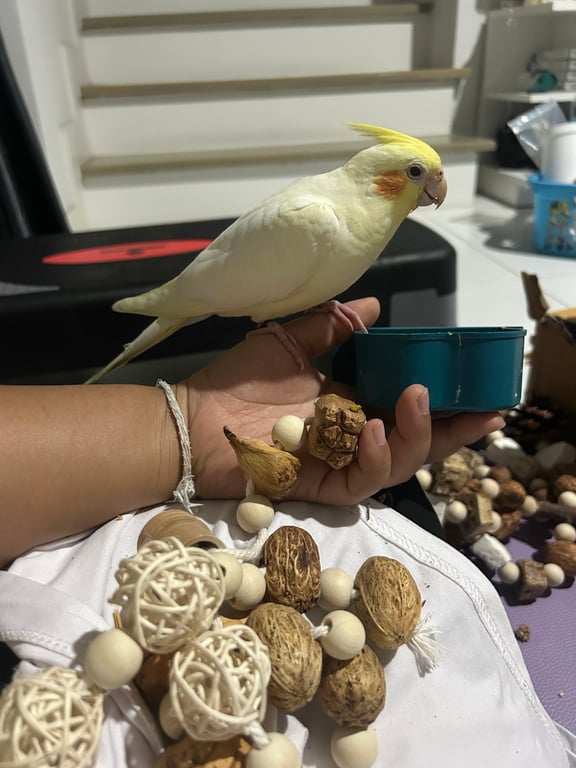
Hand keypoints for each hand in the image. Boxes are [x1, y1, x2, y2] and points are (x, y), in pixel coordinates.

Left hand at [176, 298, 504, 503]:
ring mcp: (340, 463)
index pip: (407, 407)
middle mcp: (353, 437)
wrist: (195, 418)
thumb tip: (375, 306)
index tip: (480, 386)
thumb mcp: (290, 341)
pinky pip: (361, 480)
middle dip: (455, 429)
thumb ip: (332, 326)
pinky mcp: (321, 486)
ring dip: (416, 434)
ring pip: (398, 462)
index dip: (445, 402)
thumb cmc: (238, 381)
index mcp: (351, 404)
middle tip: (486, 408)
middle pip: (416, 440)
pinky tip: (372, 427)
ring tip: (416, 398)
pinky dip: (374, 457)